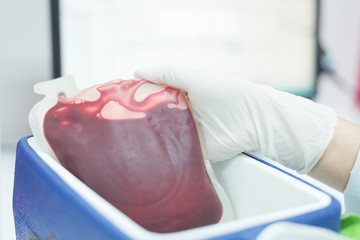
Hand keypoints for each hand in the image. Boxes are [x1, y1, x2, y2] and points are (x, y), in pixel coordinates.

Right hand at [134, 65, 336, 173]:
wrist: (252, 120)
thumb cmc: (226, 92)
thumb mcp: (194, 77)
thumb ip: (167, 74)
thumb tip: (136, 72)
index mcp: (180, 95)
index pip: (152, 95)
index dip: (135, 96)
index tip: (115, 99)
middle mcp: (180, 114)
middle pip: (153, 116)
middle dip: (136, 119)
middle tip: (113, 122)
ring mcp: (184, 133)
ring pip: (159, 135)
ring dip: (145, 137)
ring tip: (121, 139)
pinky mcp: (190, 150)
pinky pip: (171, 152)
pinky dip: (159, 153)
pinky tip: (142, 154)